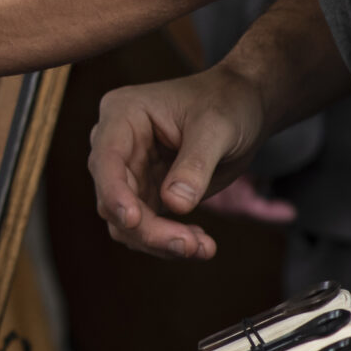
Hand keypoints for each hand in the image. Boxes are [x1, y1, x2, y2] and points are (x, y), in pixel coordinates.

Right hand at [85, 64, 270, 260]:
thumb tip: (175, 205)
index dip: (115, 192)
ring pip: (126, 221)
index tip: (132, 219)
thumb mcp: (217, 128)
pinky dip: (170, 240)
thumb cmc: (227, 103)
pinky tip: (202, 243)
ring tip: (202, 247)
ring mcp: (130, 171)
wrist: (244, 107)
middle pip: (113, 198)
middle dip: (147, 228)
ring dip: (159, 241)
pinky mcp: (147, 192)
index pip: (107, 159)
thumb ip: (195, 165)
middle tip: (188, 245)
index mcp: (122, 114)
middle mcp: (117, 144)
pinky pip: (147, 226)